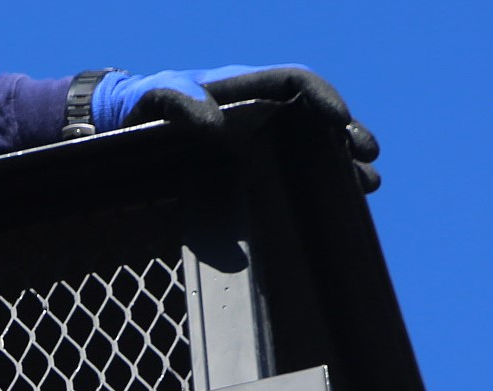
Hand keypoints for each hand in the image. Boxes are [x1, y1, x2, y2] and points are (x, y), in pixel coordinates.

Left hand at [92, 65, 379, 191]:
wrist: (123, 128)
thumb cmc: (140, 109)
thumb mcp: (155, 99)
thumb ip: (179, 102)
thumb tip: (213, 122)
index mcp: (244, 87)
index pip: (294, 84)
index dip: (321, 98)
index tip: (340, 121)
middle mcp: (257, 112)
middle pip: (312, 120)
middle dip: (344, 137)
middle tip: (369, 161)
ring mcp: (255, 141)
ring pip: (308, 149)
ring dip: (338, 165)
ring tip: (365, 187)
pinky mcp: (247, 166)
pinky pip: (288, 171)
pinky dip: (312, 184)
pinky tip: (331, 203)